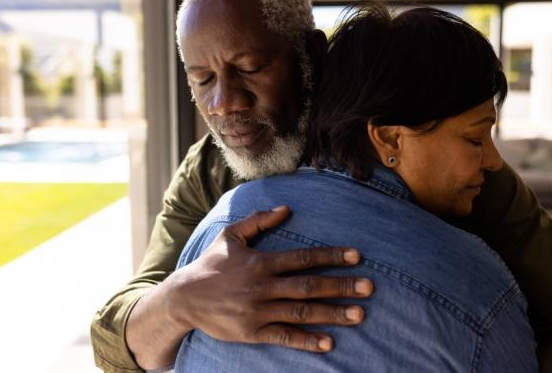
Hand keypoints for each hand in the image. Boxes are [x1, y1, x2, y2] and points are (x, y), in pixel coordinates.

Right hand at [168, 205, 372, 350]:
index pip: (303, 258)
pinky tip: (329, 343)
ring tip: (359, 315)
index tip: (357, 256)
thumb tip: (287, 208)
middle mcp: (262, 286)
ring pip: (302, 312)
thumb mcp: (230, 235)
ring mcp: (258, 311)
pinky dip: (307, 341)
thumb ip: (258, 221)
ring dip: (332, 313)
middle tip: (369, 288)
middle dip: (341, 286)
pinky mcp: (252, 333)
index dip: (332, 256)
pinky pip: (284, 337)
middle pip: (309, 286)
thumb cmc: (210, 264)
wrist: (183, 299)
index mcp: (260, 262)